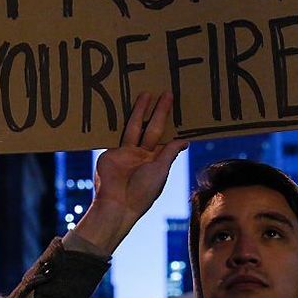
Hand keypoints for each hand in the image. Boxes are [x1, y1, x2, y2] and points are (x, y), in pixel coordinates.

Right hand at [74, 92, 187, 252]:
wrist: (117, 204)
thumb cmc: (143, 191)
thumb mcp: (160, 170)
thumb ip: (170, 152)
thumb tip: (186, 140)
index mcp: (157, 161)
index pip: (166, 138)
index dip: (172, 125)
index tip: (179, 109)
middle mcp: (142, 155)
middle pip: (152, 128)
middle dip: (159, 111)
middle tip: (166, 93)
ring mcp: (126, 153)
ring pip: (135, 126)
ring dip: (140, 111)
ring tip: (146, 93)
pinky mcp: (111, 152)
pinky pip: (117, 133)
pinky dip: (120, 121)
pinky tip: (122, 107)